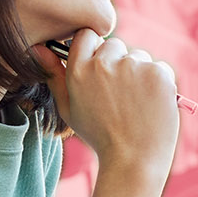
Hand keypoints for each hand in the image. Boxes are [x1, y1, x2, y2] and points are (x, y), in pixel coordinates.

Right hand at [33, 31, 177, 196]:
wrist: (133, 161)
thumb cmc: (99, 137)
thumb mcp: (69, 109)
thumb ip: (54, 75)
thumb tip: (38, 47)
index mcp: (79, 70)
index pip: (86, 35)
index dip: (95, 50)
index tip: (100, 68)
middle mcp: (104, 64)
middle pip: (113, 44)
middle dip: (117, 62)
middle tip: (120, 95)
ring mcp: (133, 66)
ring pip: (137, 56)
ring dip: (138, 72)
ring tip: (136, 104)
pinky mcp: (158, 73)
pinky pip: (159, 67)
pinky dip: (158, 82)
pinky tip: (151, 105)